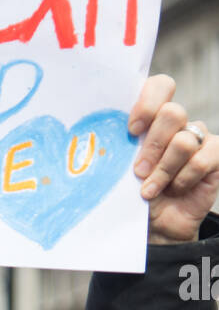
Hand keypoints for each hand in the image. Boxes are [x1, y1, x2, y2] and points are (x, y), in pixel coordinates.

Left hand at [129, 75, 218, 243]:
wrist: (155, 223)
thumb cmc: (133, 192)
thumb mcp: (120, 169)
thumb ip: (119, 148)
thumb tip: (102, 140)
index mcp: (152, 116)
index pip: (160, 86)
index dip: (148, 103)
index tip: (132, 130)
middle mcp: (177, 123)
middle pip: (172, 113)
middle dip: (152, 146)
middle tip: (138, 171)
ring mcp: (197, 138)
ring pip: (184, 141)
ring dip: (164, 170)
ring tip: (149, 190)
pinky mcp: (214, 156)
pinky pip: (201, 160)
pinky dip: (183, 178)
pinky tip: (174, 190)